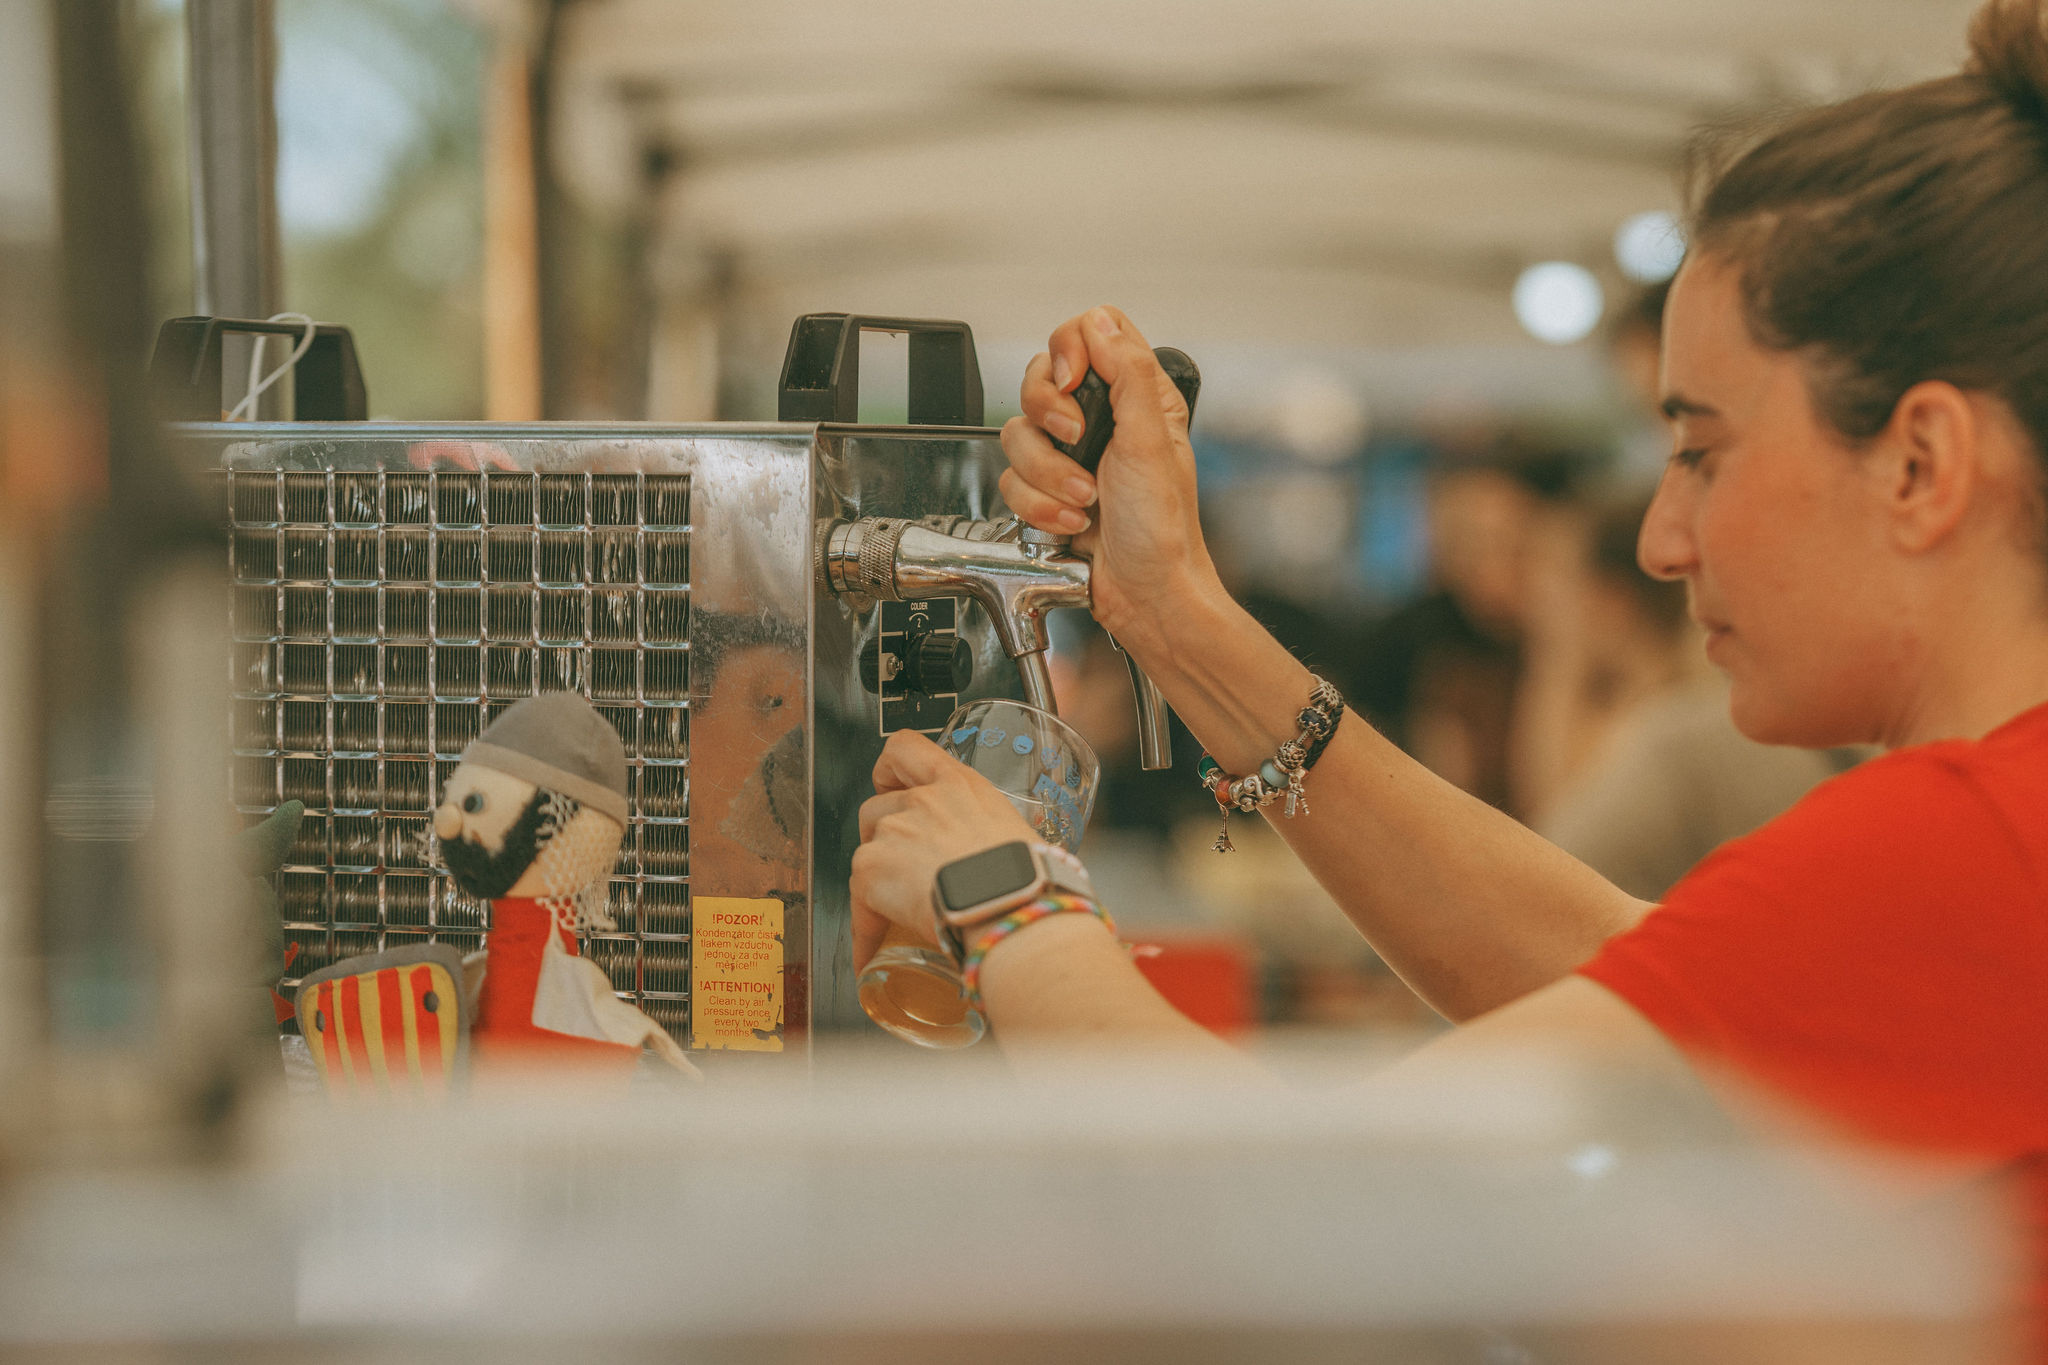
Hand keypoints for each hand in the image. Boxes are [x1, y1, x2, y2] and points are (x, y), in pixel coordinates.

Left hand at [850, 731, 1038, 970]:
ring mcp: (893, 830)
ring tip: (901, 912)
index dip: (890, 769)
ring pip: (865, 851)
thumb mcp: (1018, 836)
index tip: (889, 785)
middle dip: (885, 839)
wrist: (1011, 906)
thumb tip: (1000, 866)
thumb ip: (992, 836)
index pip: (906, 748)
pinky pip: (859, 900)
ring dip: (878, 878)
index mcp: (959, 785)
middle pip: (877, 807)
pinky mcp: (871, 867)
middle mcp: (923, 799)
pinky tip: (874, 951)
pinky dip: (867, 926)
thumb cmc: (1029, 879)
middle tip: (908, 871)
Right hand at [999, 306, 1226, 654]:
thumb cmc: (1163, 530)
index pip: (1089, 333)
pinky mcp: (1044, 491)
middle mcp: (1100, 419)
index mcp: (1136, 395)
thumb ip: (1128, 374)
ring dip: (1047, 475)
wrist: (1145, 595)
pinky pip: (1011, 480)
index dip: (1070, 351)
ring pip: (1017, 434)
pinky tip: (1070, 523)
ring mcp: (1068, 456)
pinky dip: (1038, 506)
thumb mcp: (1151, 441)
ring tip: (1083, 501)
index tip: (1074, 382)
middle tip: (1077, 442)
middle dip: (1049, 418)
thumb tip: (1100, 322)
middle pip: (1038, 378)